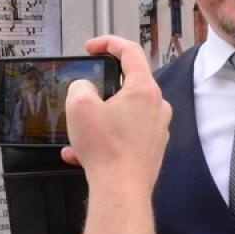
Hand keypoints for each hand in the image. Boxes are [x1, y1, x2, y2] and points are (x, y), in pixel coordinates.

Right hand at [61, 35, 170, 185]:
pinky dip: (105, 139)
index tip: (93, 47)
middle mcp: (157, 107)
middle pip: (129, 84)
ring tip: (77, 132)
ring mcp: (156, 129)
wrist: (121, 191)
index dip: (109, 43)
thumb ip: (80, 86)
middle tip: (84, 95)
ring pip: (125, 113)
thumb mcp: (80, 105)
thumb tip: (85, 89)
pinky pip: (125, 135)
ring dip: (100, 118)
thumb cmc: (106, 150)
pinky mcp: (151, 149)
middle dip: (102, 88)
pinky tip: (80, 153)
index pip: (130, 51)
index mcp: (144, 89)